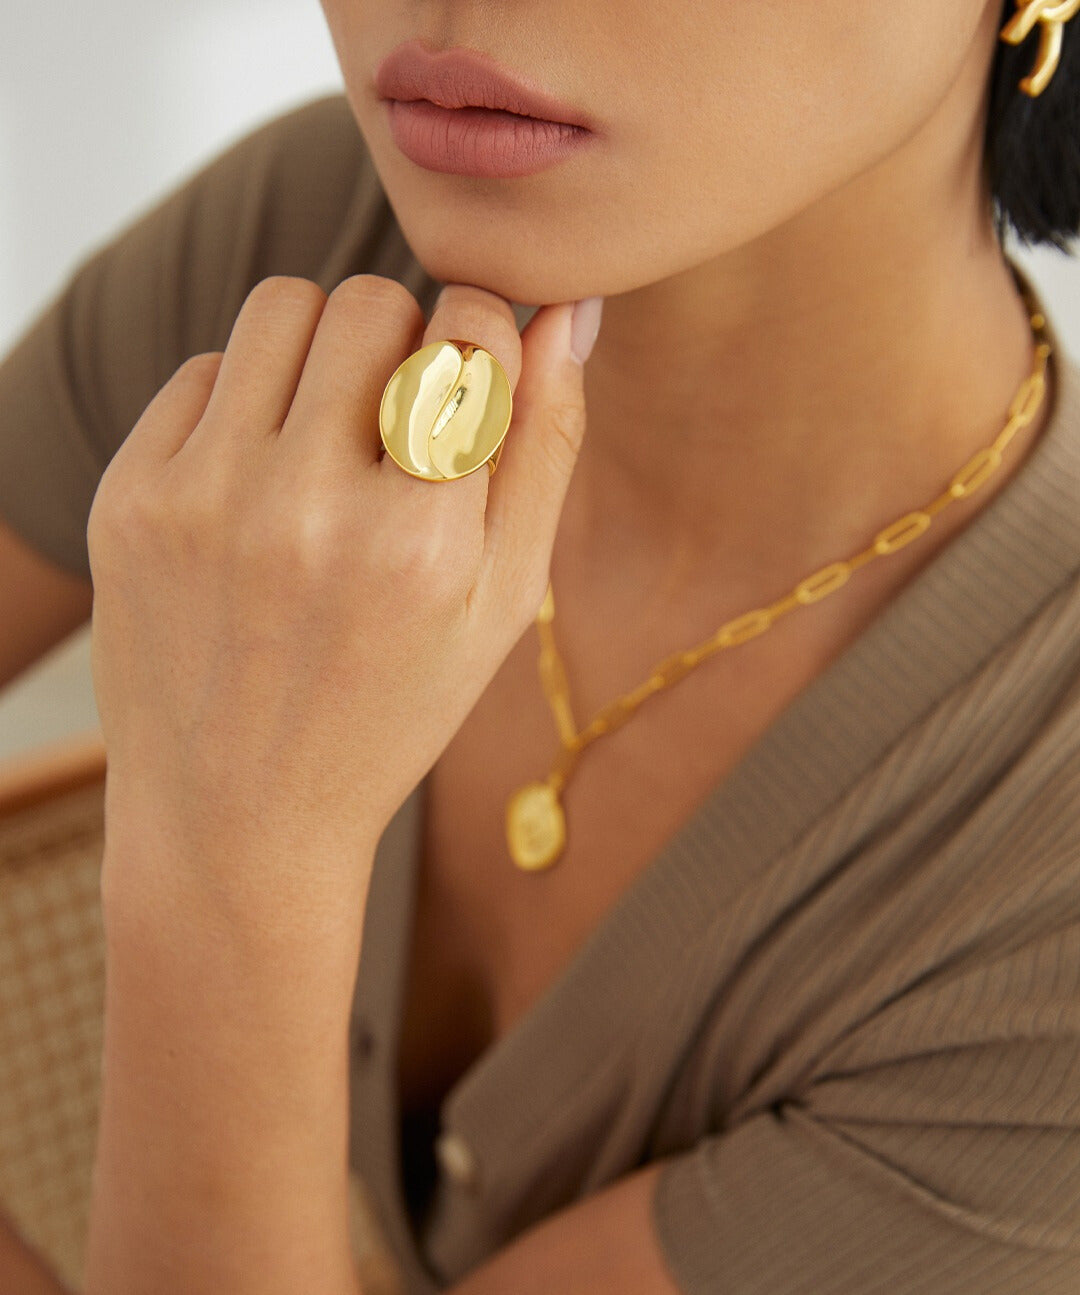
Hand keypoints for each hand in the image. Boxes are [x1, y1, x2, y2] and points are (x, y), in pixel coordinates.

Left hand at [86, 275, 602, 921]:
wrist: (237, 817)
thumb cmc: (392, 710)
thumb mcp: (500, 605)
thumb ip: (542, 453)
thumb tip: (564, 313)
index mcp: (423, 541)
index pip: (468, 326)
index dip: (482, 329)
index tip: (470, 369)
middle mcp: (309, 508)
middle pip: (371, 301)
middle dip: (401, 338)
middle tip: (397, 422)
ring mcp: (205, 499)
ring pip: (280, 309)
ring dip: (320, 349)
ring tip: (328, 434)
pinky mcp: (129, 499)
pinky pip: (200, 370)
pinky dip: (242, 403)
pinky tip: (258, 485)